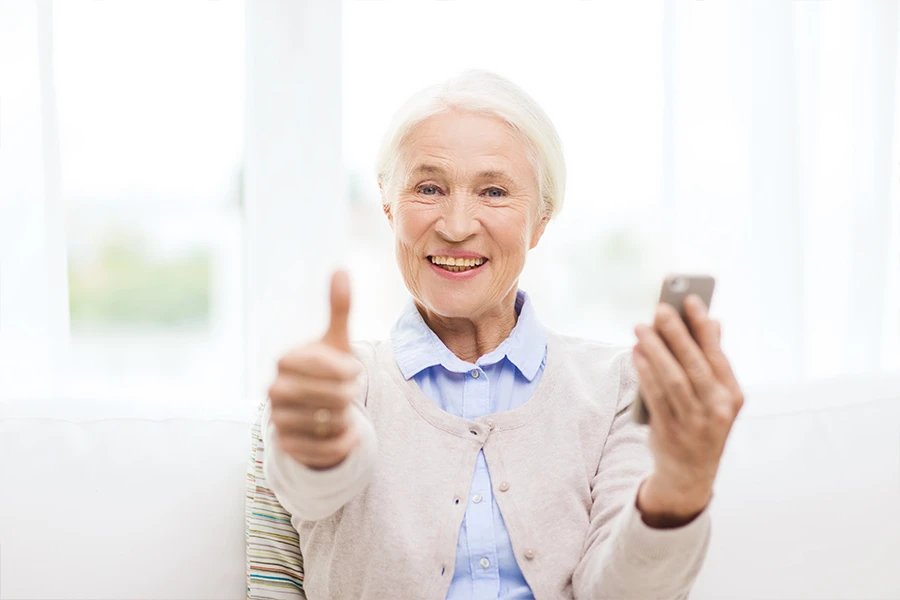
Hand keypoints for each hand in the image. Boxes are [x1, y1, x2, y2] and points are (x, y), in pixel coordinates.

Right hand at [268, 270, 362, 468]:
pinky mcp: (286, 447)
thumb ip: (339, 308)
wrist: (309, 410)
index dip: (350, 370)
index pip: (330, 367)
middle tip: (350, 392)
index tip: (353, 370)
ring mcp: (278, 420)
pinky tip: (346, 433)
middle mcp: (275, 390)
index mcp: (286, 361)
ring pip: (331, 423)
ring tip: (341, 411)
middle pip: (334, 397)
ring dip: (346, 418)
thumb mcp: (335, 341)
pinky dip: (344, 443)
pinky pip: (327, 450)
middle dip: (350, 395)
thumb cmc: (326, 371)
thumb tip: (341, 269)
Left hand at [631, 295, 743, 523]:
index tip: (691, 300)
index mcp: (733, 396)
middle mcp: (717, 410)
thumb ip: (713, 361)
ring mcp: (694, 423)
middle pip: (694, 365)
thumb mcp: (716, 397)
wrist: (690, 476)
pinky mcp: (670, 431)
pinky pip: (655, 396)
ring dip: (655, 350)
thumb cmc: (702, 424)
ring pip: (672, 379)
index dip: (703, 327)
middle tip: (660, 308)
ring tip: (641, 328)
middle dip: (676, 334)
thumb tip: (714, 322)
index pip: (717, 355)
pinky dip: (644, 373)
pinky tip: (636, 354)